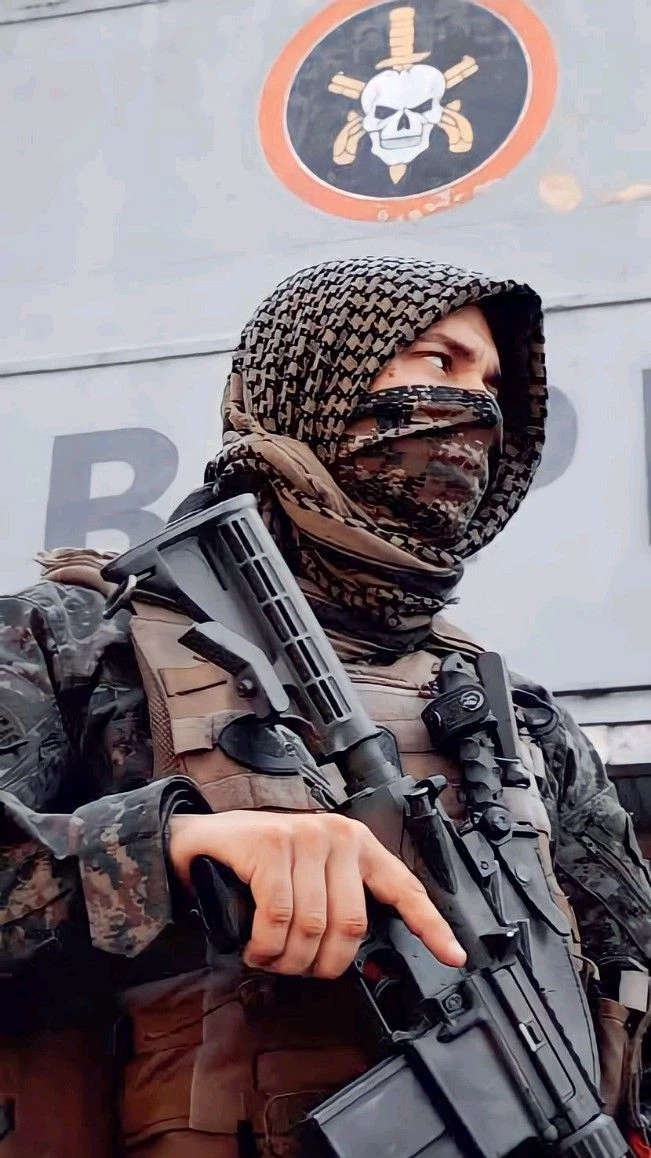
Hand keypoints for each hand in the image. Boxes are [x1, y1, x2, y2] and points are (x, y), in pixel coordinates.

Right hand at [169, 811, 465, 978]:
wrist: (203, 840)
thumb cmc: (259, 864)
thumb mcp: (310, 878)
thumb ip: (338, 905)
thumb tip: (363, 959)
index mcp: (357, 844)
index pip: (404, 888)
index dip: (431, 926)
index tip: (454, 956)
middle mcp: (338, 835)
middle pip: (351, 924)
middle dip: (322, 963)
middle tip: (298, 969)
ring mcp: (305, 836)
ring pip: (313, 926)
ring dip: (287, 960)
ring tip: (270, 959)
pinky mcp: (271, 845)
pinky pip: (277, 917)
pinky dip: (265, 946)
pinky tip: (256, 949)